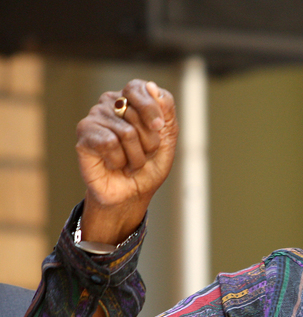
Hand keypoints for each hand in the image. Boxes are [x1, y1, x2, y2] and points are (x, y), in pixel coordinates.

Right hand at [76, 79, 177, 243]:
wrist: (132, 194)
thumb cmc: (149, 166)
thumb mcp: (168, 138)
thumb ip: (165, 110)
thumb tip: (151, 85)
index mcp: (131, 99)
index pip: (139, 88)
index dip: (151, 110)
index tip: (159, 129)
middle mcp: (110, 103)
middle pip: (136, 114)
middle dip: (148, 142)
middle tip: (142, 154)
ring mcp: (95, 117)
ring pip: (126, 132)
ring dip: (135, 156)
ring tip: (129, 162)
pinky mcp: (84, 134)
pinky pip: (109, 143)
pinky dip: (119, 160)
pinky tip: (114, 164)